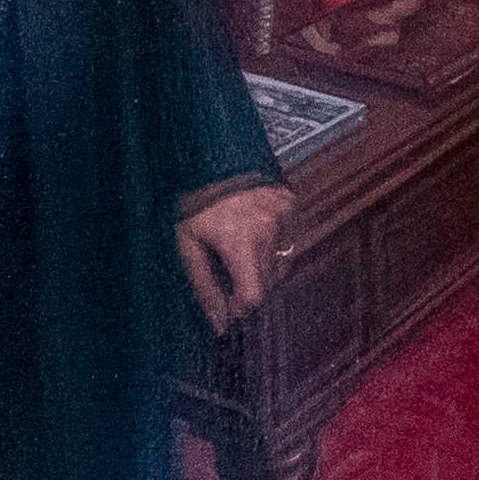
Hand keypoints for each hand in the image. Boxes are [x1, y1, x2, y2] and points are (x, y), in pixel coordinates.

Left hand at [177, 182, 293, 331]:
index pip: (253, 295)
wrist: (212, 156)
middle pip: (266, 283)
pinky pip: (288, 241)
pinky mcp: (290, 206)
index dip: (239, 307)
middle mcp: (267, 231)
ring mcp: (283, 216)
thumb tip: (219, 323)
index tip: (227, 302)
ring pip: (279, 264)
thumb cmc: (195, 201)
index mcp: (239, 241)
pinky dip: (273, 247)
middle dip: (246, 286)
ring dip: (260, 268)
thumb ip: (204, 286)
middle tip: (225, 270)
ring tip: (237, 249)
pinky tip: (253, 234)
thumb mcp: (187, 245)